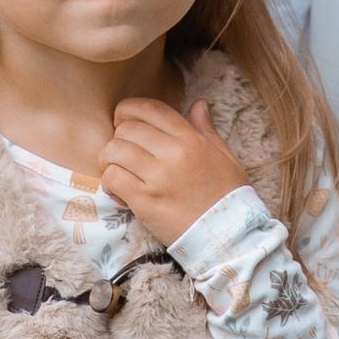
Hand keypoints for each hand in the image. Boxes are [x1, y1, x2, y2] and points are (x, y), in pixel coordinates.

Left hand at [100, 98, 247, 246]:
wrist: (228, 234)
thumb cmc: (226, 195)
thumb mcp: (223, 155)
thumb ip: (206, 129)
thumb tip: (198, 104)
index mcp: (191, 139)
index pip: (151, 109)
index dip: (129, 109)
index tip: (123, 119)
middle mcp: (173, 153)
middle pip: (127, 128)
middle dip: (118, 137)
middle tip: (122, 152)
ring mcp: (158, 177)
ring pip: (114, 150)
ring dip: (109, 159)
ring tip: (117, 170)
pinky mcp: (146, 201)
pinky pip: (113, 178)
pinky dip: (109, 182)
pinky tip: (119, 191)